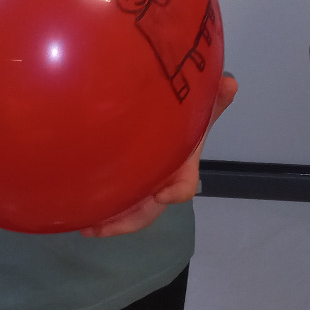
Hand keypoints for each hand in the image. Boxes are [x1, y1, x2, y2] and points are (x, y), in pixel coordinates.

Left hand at [80, 74, 236, 237]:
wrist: (169, 127)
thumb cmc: (184, 124)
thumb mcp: (199, 112)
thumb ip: (213, 101)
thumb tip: (230, 82)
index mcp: (181, 170)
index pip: (184, 186)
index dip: (175, 192)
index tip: (161, 193)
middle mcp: (163, 185)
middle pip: (150, 210)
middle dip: (128, 220)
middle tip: (102, 227)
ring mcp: (144, 190)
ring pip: (130, 212)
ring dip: (110, 222)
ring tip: (87, 227)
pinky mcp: (128, 188)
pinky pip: (117, 205)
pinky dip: (101, 212)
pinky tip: (80, 216)